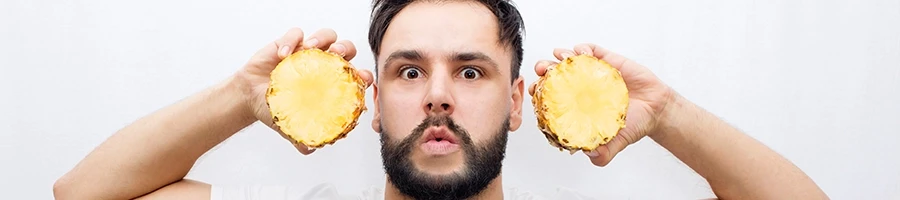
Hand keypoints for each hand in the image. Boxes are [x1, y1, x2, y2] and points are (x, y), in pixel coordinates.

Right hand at [234, 28, 373, 154]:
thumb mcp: (290, 124)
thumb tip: (309, 149)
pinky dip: (291, 40)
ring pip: (326, 36)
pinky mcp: (289, 42)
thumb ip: (301, 135)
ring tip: (311, 49)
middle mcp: (324, 64)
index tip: (360, 79)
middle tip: (336, 56)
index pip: (355, 75)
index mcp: (332, 82)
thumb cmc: (276, 107)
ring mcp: (307, 51)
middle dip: (346, 50)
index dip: (362, 76)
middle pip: (346, 49)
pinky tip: (283, 54)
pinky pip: (295, 34)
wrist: (250, 97)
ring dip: (322, 39)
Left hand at [528, 43, 672, 166]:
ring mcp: (593, 73)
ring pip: (570, 59)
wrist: (657, 109)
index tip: (536, 92)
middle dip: (545, 70)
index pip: (552, 96)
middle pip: (555, 74)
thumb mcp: (616, 142)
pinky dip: (583, 49)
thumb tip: (591, 154)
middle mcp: (582, 87)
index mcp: (578, 104)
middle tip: (543, 70)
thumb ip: (604, 152)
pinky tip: (582, 53)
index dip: (541, 92)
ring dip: (561, 56)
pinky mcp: (608, 61)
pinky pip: (591, 50)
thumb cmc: (634, 124)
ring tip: (559, 58)